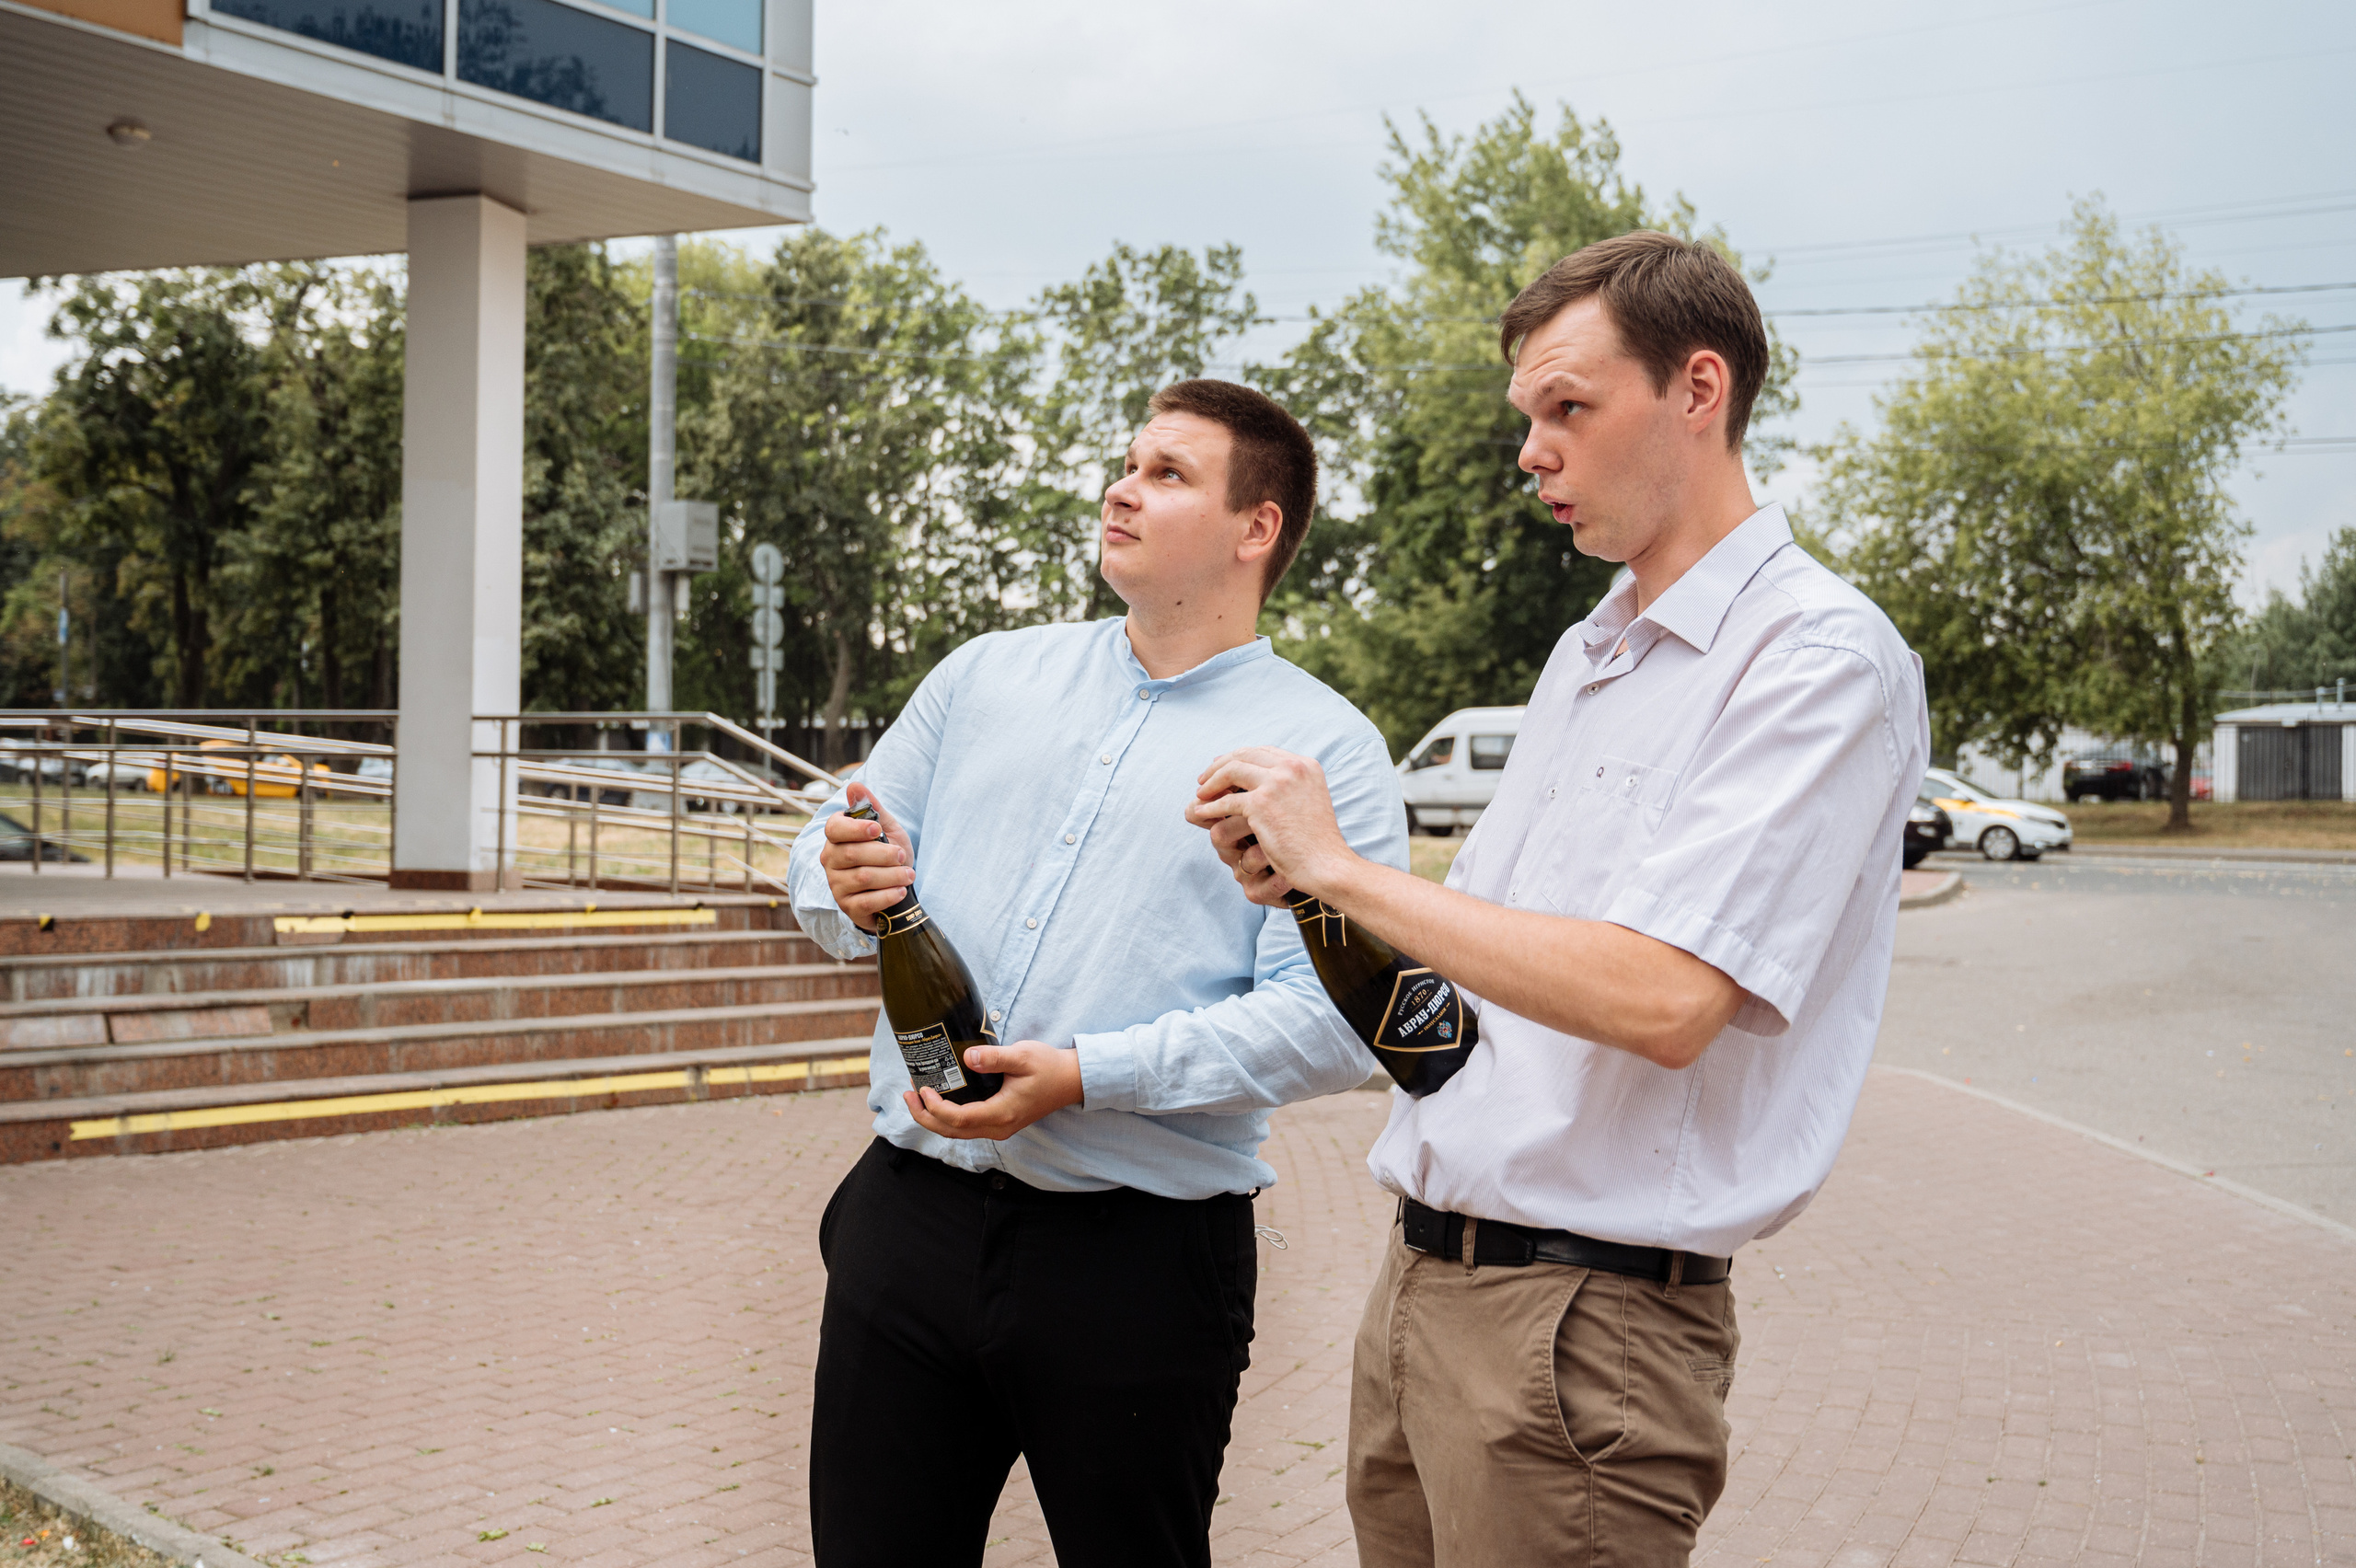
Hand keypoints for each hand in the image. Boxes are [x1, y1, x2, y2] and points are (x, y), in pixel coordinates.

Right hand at [819, 783, 914, 930]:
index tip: (877, 830)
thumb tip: (854, 786)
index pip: (834, 829)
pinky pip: (866, 902)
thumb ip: (873, 808)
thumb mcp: (887, 829)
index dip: (855, 829)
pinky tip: (900, 890)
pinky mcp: (847, 907)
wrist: (895, 887)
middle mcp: (830, 859)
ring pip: (862, 878)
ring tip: (909, 874)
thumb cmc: (888, 854)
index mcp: (836, 837)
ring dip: (891, 875)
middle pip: (852, 854)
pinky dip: (888, 895)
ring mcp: (836, 884)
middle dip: (883, 854)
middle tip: (902, 855)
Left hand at [905, 1040, 1084, 1141]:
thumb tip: (968, 1057)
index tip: (923, 1089)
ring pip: (957, 1133)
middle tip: (908, 1093)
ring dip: (933, 1118)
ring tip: (916, 1096)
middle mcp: (998, 1127)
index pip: (959, 1119)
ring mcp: (998, 1128)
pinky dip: (947, 1117)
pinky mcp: (999, 1122)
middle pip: (951, 1131)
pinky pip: (966, 1127)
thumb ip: (995, 1058)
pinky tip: (939, 1100)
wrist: (1070, 1080)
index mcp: (1002, 1113)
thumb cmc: (1049, 1067)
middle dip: (924, 1116)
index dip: (935, 1108)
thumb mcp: (1023, 1056)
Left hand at [1185, 747, 1357, 905]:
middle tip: (1203, 780)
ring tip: (1200, 795)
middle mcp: (1292, 767)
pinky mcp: (1261, 804)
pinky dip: (1210, 807)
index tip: (1220, 768)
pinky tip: (1202, 814)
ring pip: (1231, 771)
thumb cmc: (1316, 842)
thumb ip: (1288, 786)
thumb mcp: (1308, 801)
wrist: (1326, 864)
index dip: (1238, 758)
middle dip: (1219, 765)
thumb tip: (1255, 780)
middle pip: (1244, 755)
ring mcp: (1276, 783)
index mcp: (1305, 765)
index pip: (1263, 752)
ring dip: (1211, 782)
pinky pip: (1226, 801)